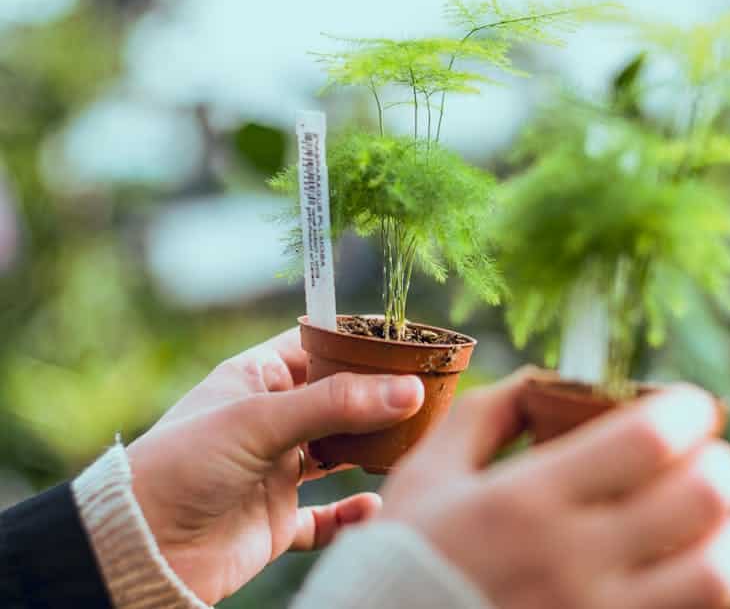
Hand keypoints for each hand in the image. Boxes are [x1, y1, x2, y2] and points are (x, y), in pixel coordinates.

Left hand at [126, 328, 423, 603]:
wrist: (140, 549)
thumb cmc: (182, 466)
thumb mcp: (258, 421)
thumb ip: (335, 404)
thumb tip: (408, 389)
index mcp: (254, 379)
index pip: (316, 347)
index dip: (357, 344)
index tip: (406, 342)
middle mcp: (269, 421)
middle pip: (337, 401)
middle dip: (377, 399)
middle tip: (426, 394)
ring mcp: (275, 470)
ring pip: (339, 455)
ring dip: (371, 452)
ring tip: (413, 444)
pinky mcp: (278, 519)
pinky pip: (327, 516)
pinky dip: (352, 514)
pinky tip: (373, 507)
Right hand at [382, 368, 729, 608]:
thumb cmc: (405, 558)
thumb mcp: (428, 473)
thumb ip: (489, 413)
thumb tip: (550, 378)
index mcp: (525, 501)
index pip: (647, 439)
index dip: (689, 411)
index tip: (692, 406)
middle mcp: (571, 562)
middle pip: (701, 499)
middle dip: (719, 463)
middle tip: (705, 457)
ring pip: (715, 573)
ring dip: (729, 534)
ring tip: (709, 520)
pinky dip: (706, 586)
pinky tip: (682, 566)